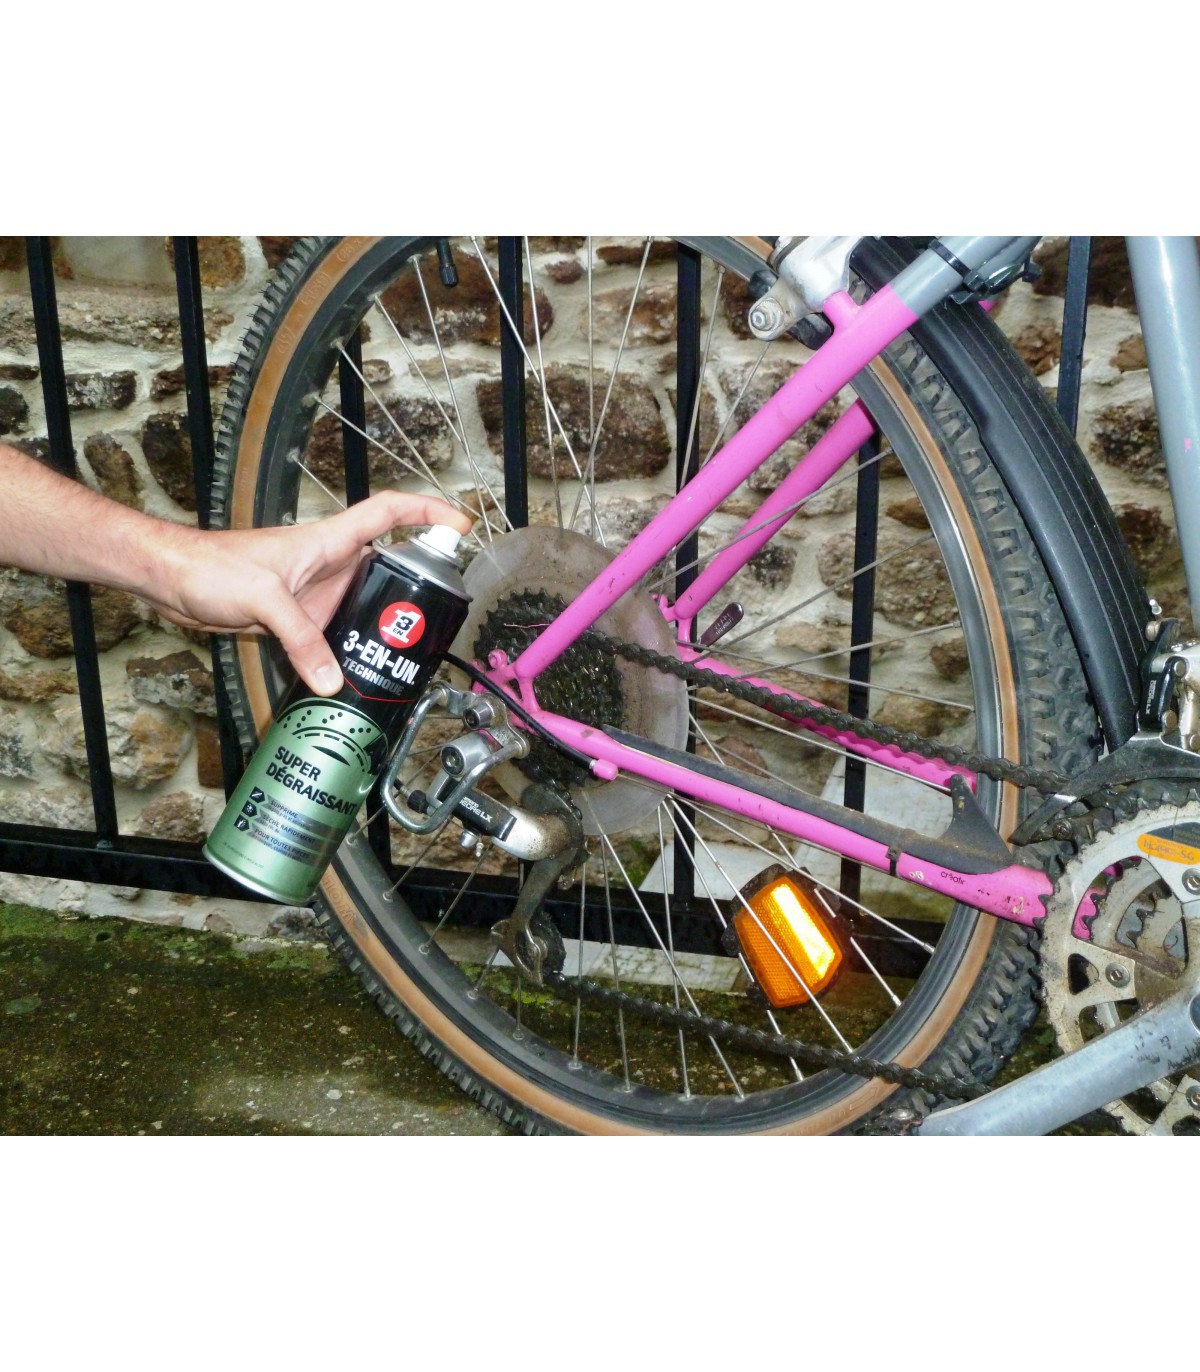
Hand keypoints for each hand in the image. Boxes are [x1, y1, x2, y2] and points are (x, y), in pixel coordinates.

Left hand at [145, 491, 471, 694]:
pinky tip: (359, 671)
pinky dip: (352, 649)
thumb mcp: (263, 600)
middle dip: (418, 584)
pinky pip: (337, 632)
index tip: (458, 525)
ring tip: (410, 651)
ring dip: (384, 623)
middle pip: (389, 564)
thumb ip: (301, 640)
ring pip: (365, 603)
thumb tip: (333, 681)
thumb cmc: (210, 567)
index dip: (427, 511)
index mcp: (328, 541)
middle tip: (442, 612)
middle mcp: (329, 564)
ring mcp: (316, 591)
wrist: (171, 581)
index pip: (388, 512)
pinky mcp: (299, 617)